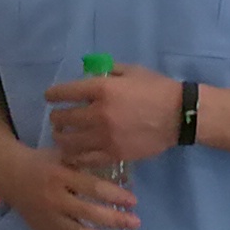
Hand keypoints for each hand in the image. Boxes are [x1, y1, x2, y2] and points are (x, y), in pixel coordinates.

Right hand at [0, 146, 138, 229]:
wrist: (9, 174)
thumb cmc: (41, 163)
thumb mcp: (64, 155)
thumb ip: (90, 164)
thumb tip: (125, 177)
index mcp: (60, 177)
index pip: (92, 188)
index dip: (114, 195)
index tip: (133, 201)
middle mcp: (55, 201)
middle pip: (89, 213)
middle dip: (115, 220)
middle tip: (136, 223)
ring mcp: (49, 221)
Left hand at [43, 62, 181, 168]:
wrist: (179, 116)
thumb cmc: (157, 89)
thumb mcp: (131, 71)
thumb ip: (108, 70)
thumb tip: (89, 73)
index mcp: (102, 89)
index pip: (64, 92)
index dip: (53, 95)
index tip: (50, 97)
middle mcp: (98, 113)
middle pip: (62, 118)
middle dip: (56, 117)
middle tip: (57, 118)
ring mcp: (105, 137)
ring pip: (68, 142)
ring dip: (61, 138)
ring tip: (62, 136)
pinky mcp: (113, 154)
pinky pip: (84, 159)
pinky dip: (74, 156)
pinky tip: (73, 153)